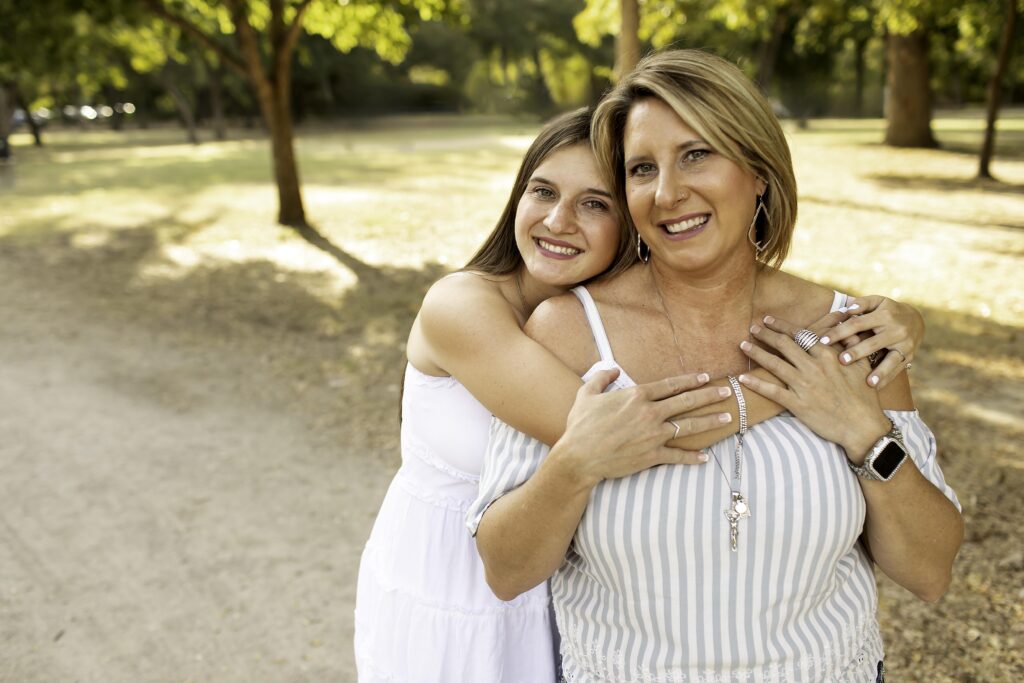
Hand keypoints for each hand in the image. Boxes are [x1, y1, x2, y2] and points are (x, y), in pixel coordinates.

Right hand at [556, 368, 729, 486]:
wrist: (579, 456)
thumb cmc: (581, 425)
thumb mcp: (586, 394)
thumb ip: (602, 378)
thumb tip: (613, 369)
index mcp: (637, 396)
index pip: (671, 385)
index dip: (690, 380)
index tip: (705, 377)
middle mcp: (650, 413)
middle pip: (687, 401)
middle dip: (709, 395)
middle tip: (727, 391)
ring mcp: (653, 435)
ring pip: (689, 426)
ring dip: (710, 421)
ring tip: (727, 418)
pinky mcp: (652, 455)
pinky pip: (677, 456)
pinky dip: (692, 457)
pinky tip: (705, 457)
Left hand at [737, 316, 890, 461]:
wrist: (863, 426)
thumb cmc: (864, 397)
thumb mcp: (862, 366)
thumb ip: (851, 347)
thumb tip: (847, 331)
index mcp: (828, 356)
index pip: (800, 335)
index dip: (781, 326)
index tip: (768, 320)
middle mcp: (814, 367)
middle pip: (784, 345)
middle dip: (765, 334)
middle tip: (752, 328)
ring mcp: (804, 386)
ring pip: (775, 364)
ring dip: (756, 353)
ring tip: (742, 346)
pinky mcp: (798, 404)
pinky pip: (773, 391)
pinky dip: (756, 384)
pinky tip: (742, 378)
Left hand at [816, 295, 923, 388]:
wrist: (917, 319)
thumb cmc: (888, 310)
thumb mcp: (877, 302)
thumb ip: (862, 303)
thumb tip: (847, 309)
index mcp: (884, 315)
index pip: (857, 324)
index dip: (839, 332)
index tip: (822, 341)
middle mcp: (896, 330)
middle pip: (873, 343)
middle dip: (857, 352)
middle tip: (841, 361)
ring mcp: (904, 344)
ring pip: (890, 359)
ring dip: (879, 371)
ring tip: (867, 382)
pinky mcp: (909, 356)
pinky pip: (897, 369)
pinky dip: (886, 379)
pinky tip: (875, 389)